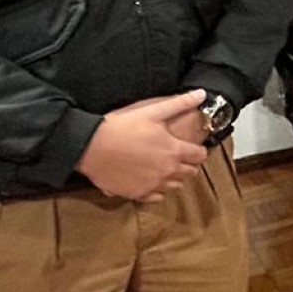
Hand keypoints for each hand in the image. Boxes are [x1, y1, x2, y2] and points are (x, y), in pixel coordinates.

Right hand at [78, 91, 208, 199]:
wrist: (90, 147)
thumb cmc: (121, 127)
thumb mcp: (152, 111)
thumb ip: (179, 103)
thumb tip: (201, 94)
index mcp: (174, 151)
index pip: (200, 156)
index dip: (199, 151)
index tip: (194, 147)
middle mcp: (167, 171)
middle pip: (191, 173)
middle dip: (189, 165)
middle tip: (180, 157)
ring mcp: (153, 185)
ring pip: (175, 187)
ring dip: (175, 178)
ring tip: (165, 168)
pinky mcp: (137, 194)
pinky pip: (156, 197)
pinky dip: (157, 190)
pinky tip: (150, 180)